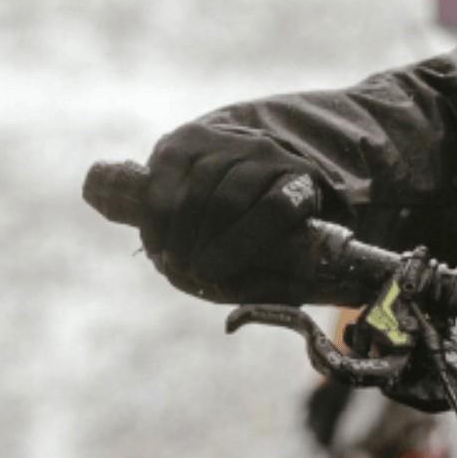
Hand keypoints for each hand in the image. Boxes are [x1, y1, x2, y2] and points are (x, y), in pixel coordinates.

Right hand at [140, 122, 329, 303]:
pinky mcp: (186, 139)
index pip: (277, 206)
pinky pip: (164, 179)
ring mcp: (225, 142)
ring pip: (195, 190)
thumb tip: (244, 318)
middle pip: (230, 199)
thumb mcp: (282, 251)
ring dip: (177, 234)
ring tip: (171, 263)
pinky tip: (156, 243)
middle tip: (188, 273)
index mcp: (300, 182)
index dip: (242, 243)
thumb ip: (274, 280)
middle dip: (204, 243)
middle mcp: (266, 153)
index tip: (212, 275)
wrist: (244, 166)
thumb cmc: (264, 228)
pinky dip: (156, 216)